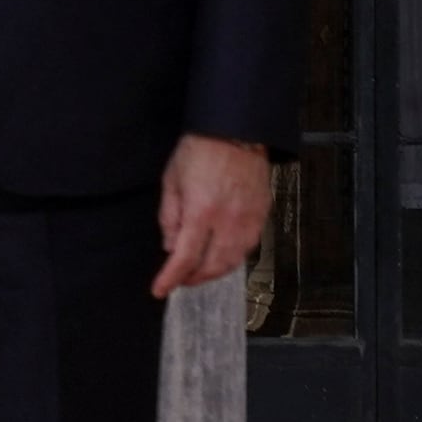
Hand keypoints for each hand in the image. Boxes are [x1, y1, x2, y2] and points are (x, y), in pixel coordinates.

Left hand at [155, 133, 271, 298]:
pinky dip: (232, 259)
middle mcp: (228, 221)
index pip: (184, 258)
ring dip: (213, 272)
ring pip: (232, 262)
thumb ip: (169, 217)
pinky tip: (220, 256)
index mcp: (201, 212)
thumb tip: (170, 247)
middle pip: (212, 266)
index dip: (170, 278)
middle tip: (179, 280)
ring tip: (198, 272)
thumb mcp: (172, 180)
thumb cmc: (200, 150)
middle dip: (193, 278)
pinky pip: (247, 248)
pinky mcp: (261, 216)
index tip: (159, 290)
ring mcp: (248, 220)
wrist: (237, 131)